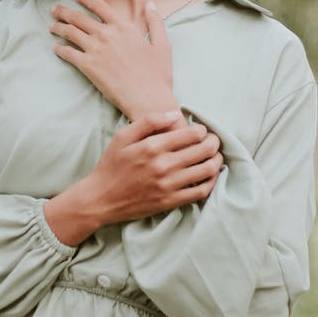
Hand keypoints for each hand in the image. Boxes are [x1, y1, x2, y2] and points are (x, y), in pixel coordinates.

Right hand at [43, 112, 223, 244]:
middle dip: (214, 142)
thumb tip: (175, 114)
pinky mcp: (171, 202)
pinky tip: (210, 175)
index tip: (201, 130)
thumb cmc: (111, 165)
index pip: (192, 134)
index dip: (202, 130)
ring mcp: (169, 185)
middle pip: (204, 150)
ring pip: (206, 170)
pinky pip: (200, 191)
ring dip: (216, 160)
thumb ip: (149, 121)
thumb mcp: (123, 136)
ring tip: (215, 156)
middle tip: (213, 140)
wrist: (101, 199)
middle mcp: (163, 165)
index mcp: (153, 146)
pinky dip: (211, 181)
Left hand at [50, 0, 175, 119]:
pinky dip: (60, 49)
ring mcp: (95, 50)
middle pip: (79, 17)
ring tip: (51, 26)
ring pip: (70, 33)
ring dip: (58, 27)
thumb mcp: (162, 44)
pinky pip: (68, 53)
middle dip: (64, 12)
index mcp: (124, 27)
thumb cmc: (157, 74)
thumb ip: (155, 22)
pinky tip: (55, 48)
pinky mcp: (88, 66)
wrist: (148, 99)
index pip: (99, 6)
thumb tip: (151, 4)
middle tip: (54, 9)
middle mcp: (107, 34)